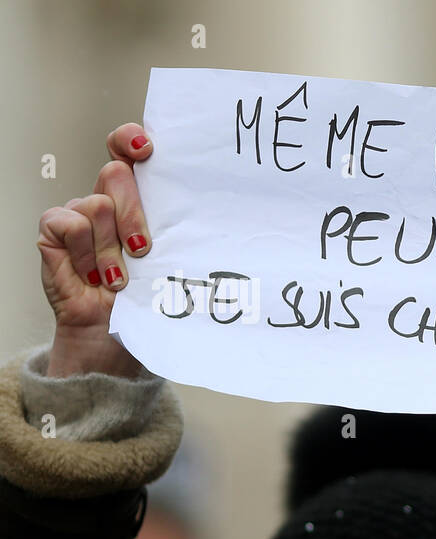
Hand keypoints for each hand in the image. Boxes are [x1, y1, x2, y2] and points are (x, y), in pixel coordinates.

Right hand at [37, 123, 153, 377]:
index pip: (127, 151)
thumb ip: (178, 232)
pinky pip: (70, 223)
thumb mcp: (171, 262)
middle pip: (117, 174)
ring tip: (118, 279)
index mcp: (137, 201)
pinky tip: (92, 277)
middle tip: (143, 250)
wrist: (112, 336)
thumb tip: (215, 216)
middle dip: (134, 214)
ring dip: (111, 250)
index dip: (131, 139)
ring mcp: (78, 214)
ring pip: (98, 204)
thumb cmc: (145, 300)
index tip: (147, 148)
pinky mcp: (54, 232)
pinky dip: (87, 254)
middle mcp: (106, 201)